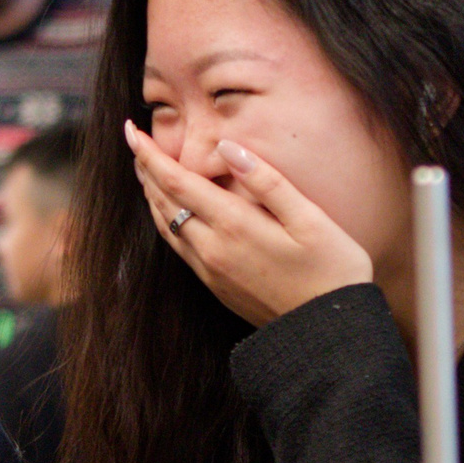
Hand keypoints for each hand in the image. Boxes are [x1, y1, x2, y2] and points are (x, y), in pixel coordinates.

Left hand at [126, 119, 372, 326]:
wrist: (328, 331)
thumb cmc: (331, 269)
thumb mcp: (309, 218)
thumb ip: (267, 181)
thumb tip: (227, 148)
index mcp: (233, 225)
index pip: (176, 181)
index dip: (150, 155)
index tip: (131, 131)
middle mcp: (212, 249)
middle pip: (163, 202)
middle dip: (145, 169)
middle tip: (136, 143)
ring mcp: (211, 271)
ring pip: (166, 226)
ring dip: (152, 195)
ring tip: (147, 170)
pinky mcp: (215, 286)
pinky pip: (178, 246)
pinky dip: (165, 220)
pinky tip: (170, 210)